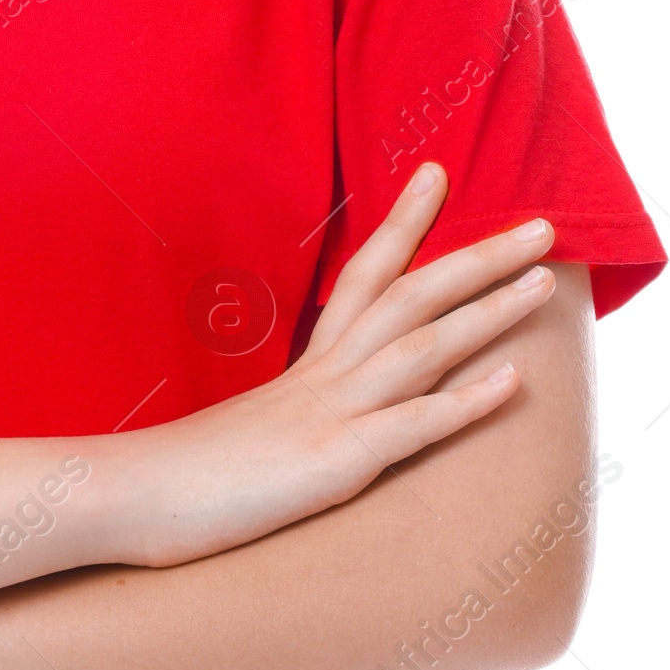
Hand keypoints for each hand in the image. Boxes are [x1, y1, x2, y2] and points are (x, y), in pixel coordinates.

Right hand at [123, 163, 559, 566]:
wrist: (123, 495)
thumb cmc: (176, 476)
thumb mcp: (243, 434)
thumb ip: (283, 419)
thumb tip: (301, 422)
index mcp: (304, 367)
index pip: (362, 274)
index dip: (404, 223)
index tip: (438, 174)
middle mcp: (323, 375)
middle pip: (411, 295)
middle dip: (479, 257)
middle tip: (543, 225)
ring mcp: (329, 413)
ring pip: (423, 345)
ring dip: (490, 310)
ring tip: (546, 283)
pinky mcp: (332, 461)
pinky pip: (411, 425)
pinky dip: (466, 401)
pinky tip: (514, 382)